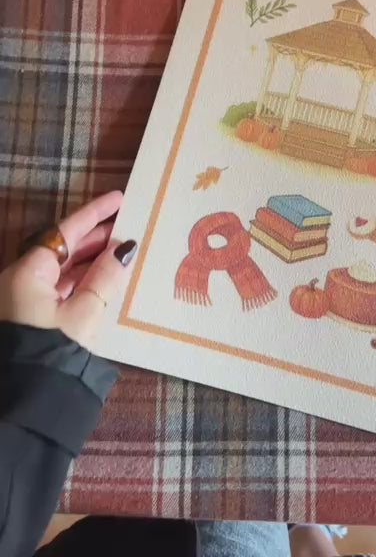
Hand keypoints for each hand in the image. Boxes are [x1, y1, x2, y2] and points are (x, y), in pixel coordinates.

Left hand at [0, 192, 136, 348]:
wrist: (27, 402)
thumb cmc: (53, 353)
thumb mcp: (84, 314)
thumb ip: (105, 278)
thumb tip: (124, 248)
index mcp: (29, 272)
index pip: (65, 231)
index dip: (94, 214)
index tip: (119, 199)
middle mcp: (21, 280)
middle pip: (62, 248)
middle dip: (95, 237)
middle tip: (127, 225)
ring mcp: (24, 299)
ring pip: (61, 270)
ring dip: (91, 260)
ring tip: (122, 252)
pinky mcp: (31, 318)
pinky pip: (59, 289)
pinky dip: (82, 281)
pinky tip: (105, 281)